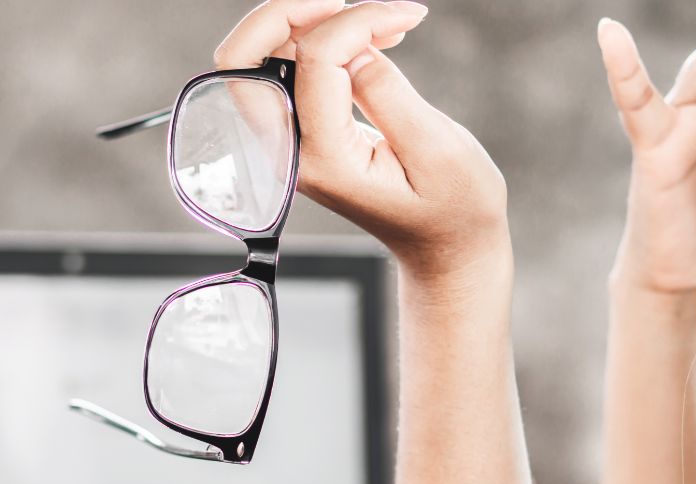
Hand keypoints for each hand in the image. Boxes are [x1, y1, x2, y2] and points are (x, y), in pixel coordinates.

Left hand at [215, 0, 509, 282]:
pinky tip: (372, 39)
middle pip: (242, 59)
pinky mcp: (302, 134)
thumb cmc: (453, 208)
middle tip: (350, 2)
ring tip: (382, 22)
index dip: (358, 21)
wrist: (446, 248)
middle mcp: (293, 152)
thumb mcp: (437, 149)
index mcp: (324, 160)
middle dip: (289, 12)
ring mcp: (290, 144)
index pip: (314, 61)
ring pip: (258, 58)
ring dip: (308, 22)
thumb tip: (352, 47)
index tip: (409, 14)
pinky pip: (286, 71)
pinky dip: (319, 40)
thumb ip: (387, 93)